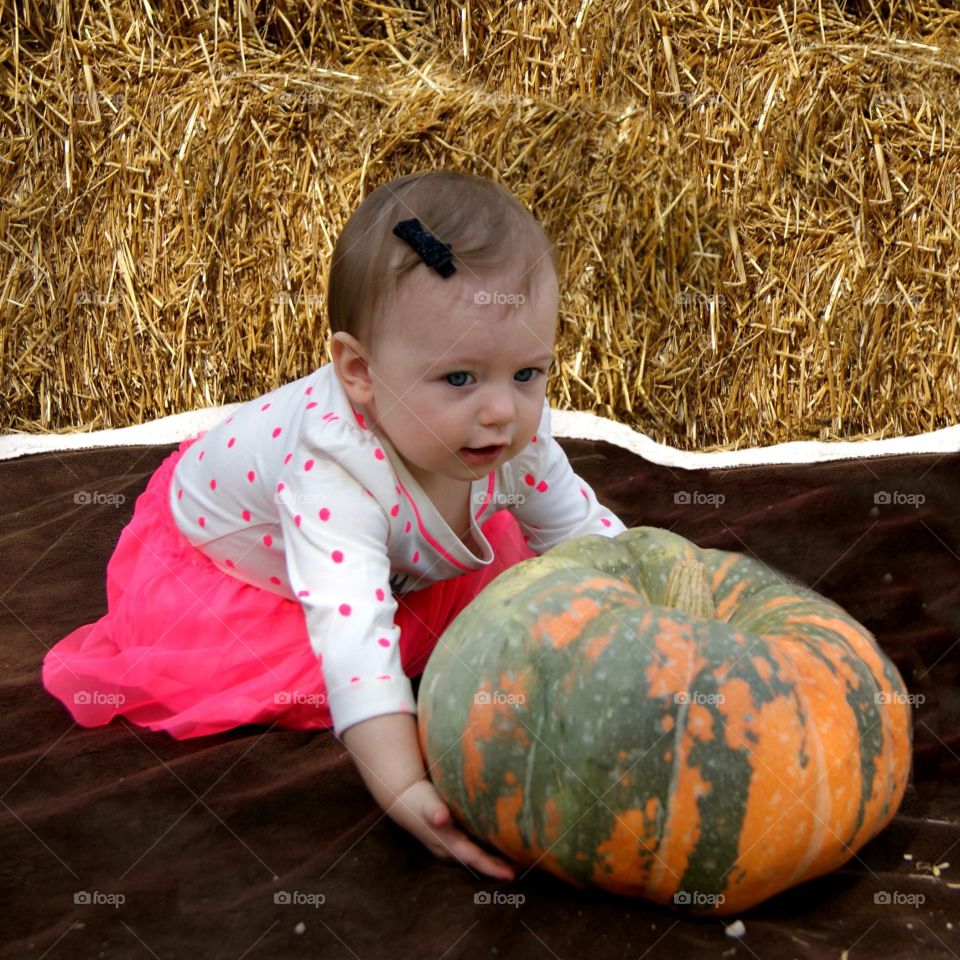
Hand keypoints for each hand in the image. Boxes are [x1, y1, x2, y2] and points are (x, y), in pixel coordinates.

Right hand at [390, 778, 515, 880]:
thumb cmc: (417, 799)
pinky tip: (505, 847)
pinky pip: (476, 851)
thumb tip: (440, 818)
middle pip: (479, 863)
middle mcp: (449, 850)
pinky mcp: (453, 842)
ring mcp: (451, 848)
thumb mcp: (425, 801)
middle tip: (527, 867)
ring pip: (478, 859)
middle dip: (500, 867)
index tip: (511, 875)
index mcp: (446, 843)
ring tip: (521, 860)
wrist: (403, 799)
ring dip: (497, 861)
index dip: (492, 867)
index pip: (473, 858)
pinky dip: (491, 852)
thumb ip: (433, 809)